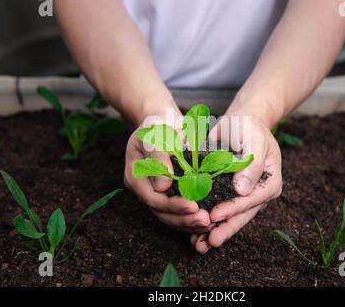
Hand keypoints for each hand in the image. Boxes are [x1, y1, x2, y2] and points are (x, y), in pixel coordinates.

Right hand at [124, 109, 213, 233]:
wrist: (163, 122)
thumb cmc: (157, 125)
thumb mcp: (155, 134)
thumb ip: (158, 156)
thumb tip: (163, 186)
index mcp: (136, 176)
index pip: (153, 199)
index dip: (173, 205)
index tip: (193, 206)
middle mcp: (144, 189)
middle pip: (162, 213)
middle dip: (184, 219)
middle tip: (205, 220)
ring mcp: (156, 193)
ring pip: (170, 216)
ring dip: (189, 222)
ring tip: (208, 223)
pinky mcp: (168, 194)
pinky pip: (177, 211)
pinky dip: (190, 217)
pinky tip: (207, 221)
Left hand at [190, 114, 281, 252]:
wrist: (240, 123)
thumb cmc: (248, 127)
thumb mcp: (253, 139)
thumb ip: (252, 163)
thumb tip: (243, 190)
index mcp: (269, 182)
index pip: (251, 200)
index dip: (233, 209)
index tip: (215, 216)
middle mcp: (258, 193)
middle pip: (242, 215)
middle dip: (224, 229)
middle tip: (209, 242)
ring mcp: (243, 196)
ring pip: (230, 218)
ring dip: (215, 231)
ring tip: (199, 245)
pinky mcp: (229, 195)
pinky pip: (220, 211)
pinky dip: (208, 222)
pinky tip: (195, 235)